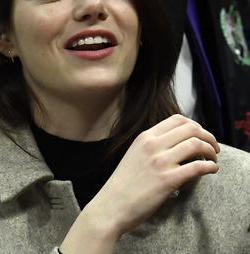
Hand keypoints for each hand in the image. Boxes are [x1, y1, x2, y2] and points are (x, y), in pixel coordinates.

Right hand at [61, 114, 218, 252]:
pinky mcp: (168, 180)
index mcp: (144, 138)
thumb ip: (151, 146)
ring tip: (213, 159)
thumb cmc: (123, 185)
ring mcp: (160, 162)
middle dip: (208, 136)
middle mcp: (152, 145)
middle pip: (191, 128)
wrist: (112, 205)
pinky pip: (197, 167)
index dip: (195, 126)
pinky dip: (210, 167)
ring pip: (196, 144)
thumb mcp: (133, 155)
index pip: (177, 119)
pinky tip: (211, 170)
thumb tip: (175, 144)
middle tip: (213, 148)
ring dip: (212, 151)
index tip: (201, 136)